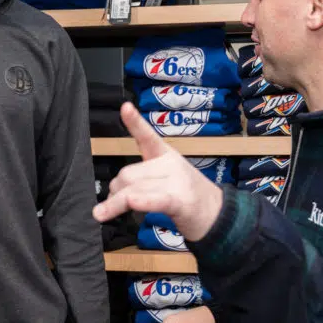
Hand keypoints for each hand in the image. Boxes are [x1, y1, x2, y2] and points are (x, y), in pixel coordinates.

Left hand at [92, 103, 222, 241]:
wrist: (218, 214)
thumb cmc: (187, 196)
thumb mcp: (164, 180)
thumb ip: (139, 180)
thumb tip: (113, 190)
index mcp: (166, 155)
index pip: (147, 136)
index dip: (135, 122)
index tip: (125, 107)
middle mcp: (171, 165)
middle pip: (129, 174)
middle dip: (115, 190)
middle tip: (111, 204)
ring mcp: (177, 183)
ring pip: (134, 189)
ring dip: (114, 204)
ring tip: (104, 213)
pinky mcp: (181, 203)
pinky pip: (156, 200)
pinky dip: (143, 202)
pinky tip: (133, 202)